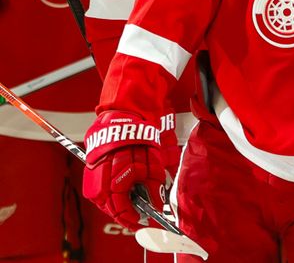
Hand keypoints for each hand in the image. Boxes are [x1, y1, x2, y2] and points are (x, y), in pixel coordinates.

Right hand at [83, 111, 165, 229]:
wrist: (123, 120)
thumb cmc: (138, 141)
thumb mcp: (152, 167)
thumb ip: (153, 190)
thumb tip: (156, 207)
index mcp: (113, 185)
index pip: (121, 212)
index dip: (134, 219)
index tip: (144, 221)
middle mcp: (98, 185)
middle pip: (111, 209)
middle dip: (126, 213)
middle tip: (140, 213)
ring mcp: (91, 178)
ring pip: (104, 202)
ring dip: (118, 203)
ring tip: (133, 200)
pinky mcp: (90, 171)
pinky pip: (99, 190)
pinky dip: (111, 193)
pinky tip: (122, 190)